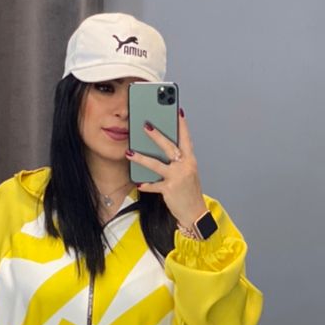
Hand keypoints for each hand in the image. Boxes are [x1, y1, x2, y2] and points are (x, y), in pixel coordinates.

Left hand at [125, 110, 206, 227]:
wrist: (195, 214)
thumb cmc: (189, 192)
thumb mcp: (188, 173)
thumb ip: (178, 161)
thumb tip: (161, 150)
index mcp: (190, 160)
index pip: (186, 139)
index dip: (182, 125)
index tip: (177, 111)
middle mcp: (185, 166)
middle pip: (169, 147)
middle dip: (157, 135)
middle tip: (145, 125)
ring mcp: (177, 178)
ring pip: (156, 164)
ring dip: (141, 158)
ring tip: (130, 153)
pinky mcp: (169, 189)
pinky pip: (154, 185)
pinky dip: (146, 184)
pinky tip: (139, 182)